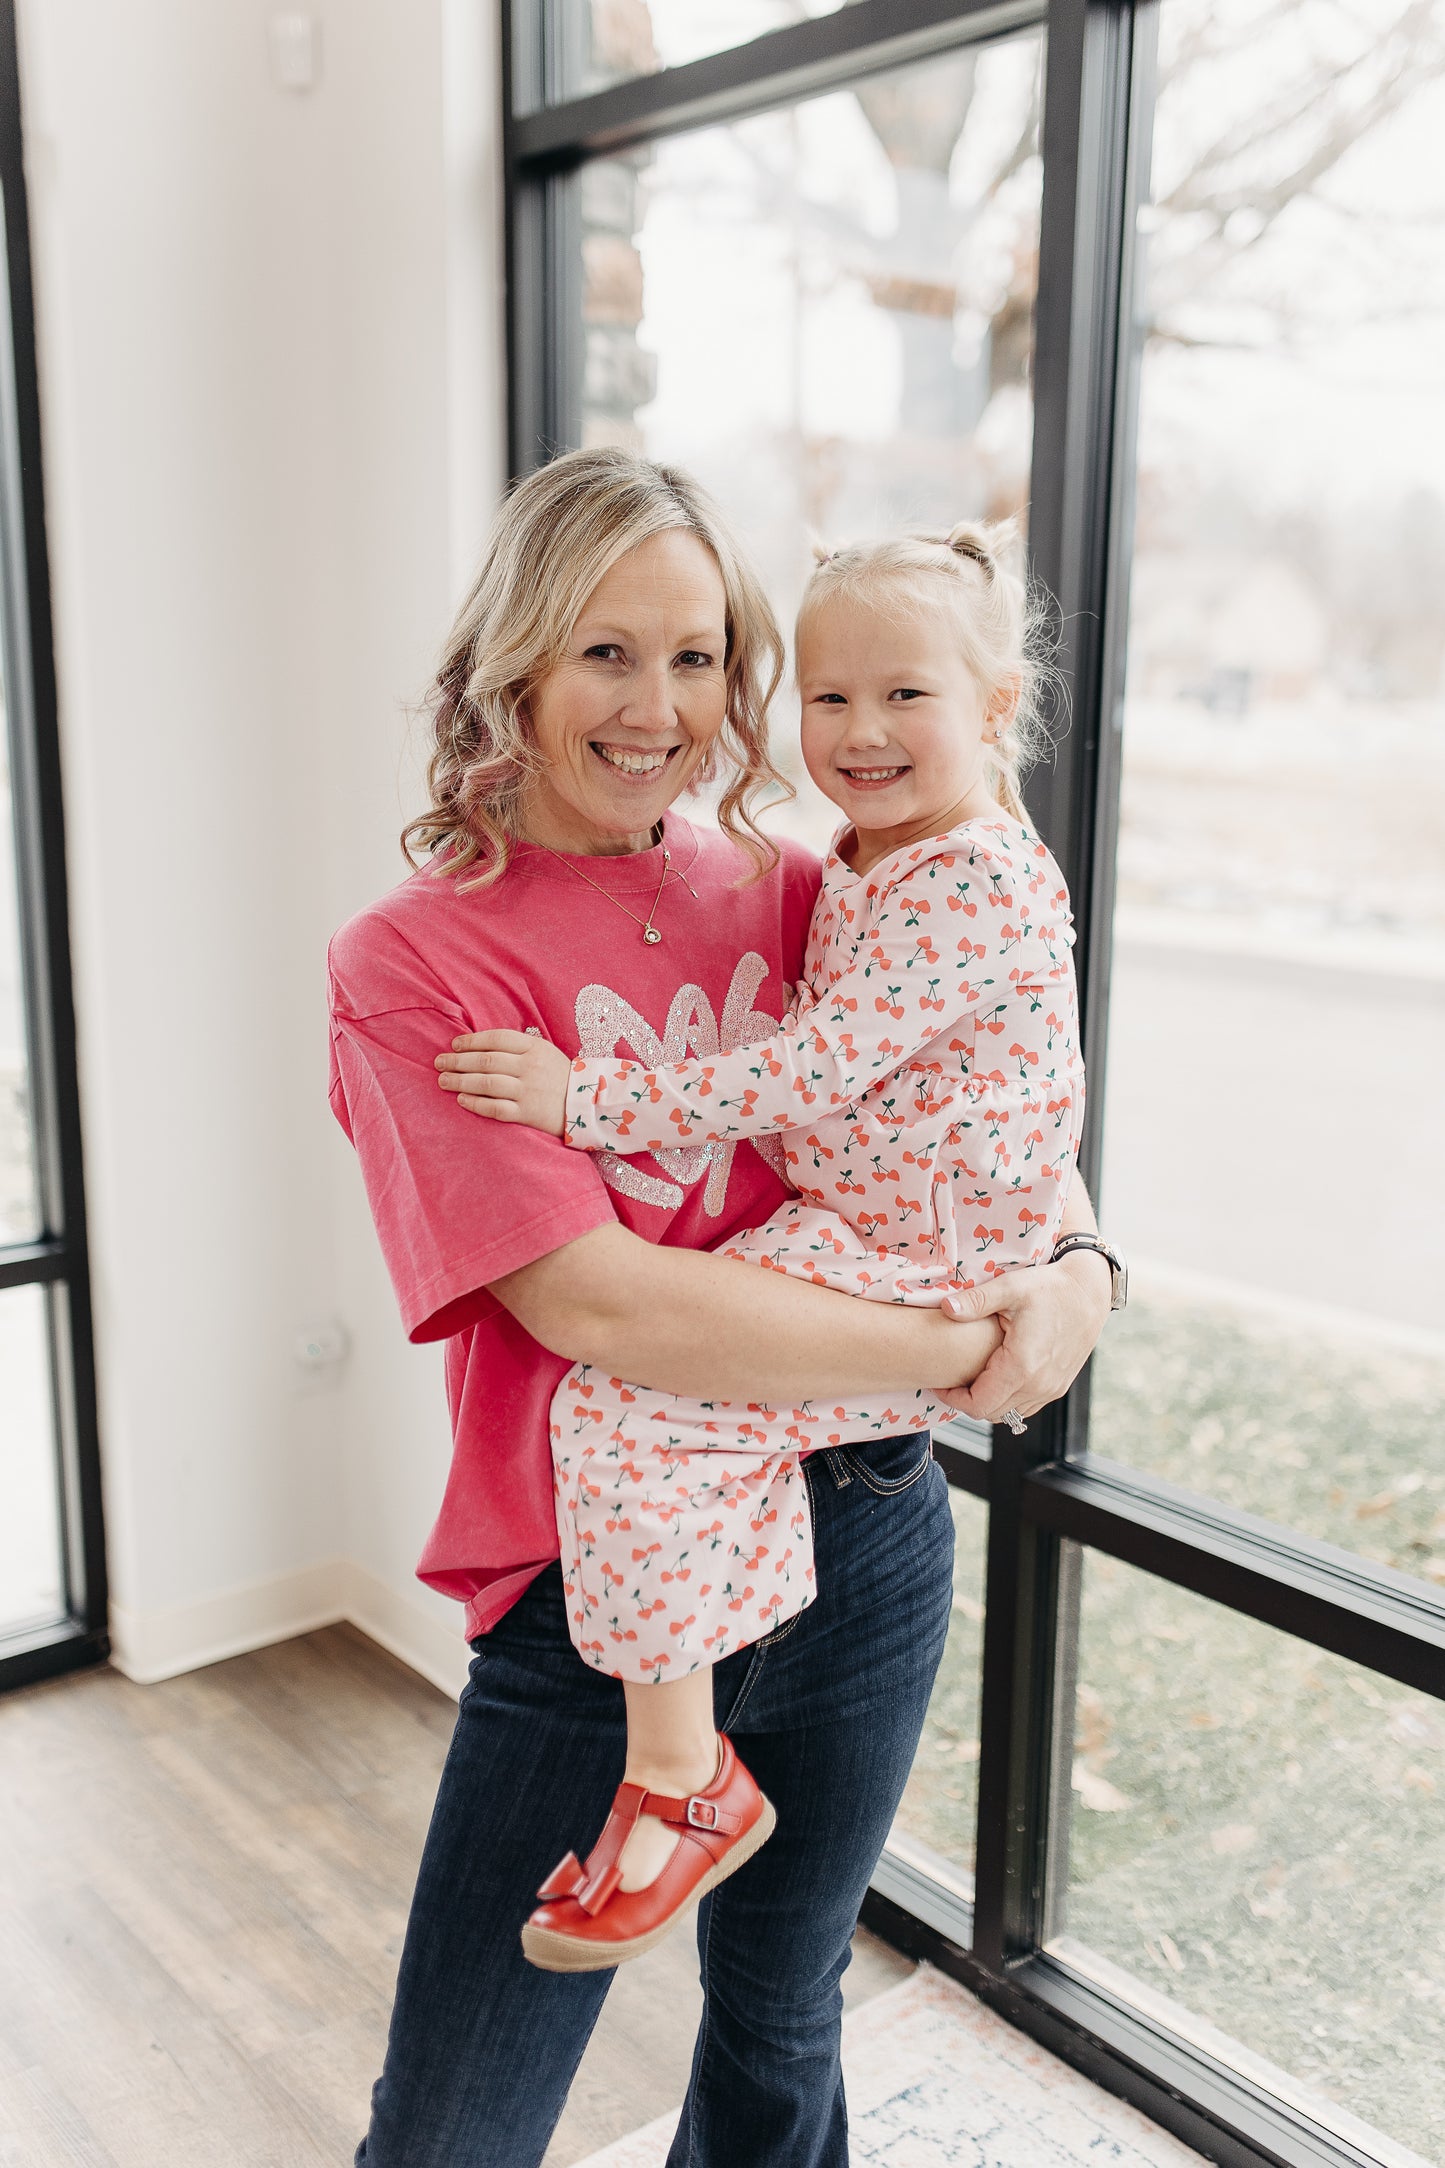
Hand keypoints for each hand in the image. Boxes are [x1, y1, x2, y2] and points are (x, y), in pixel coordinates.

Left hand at [436, 1030, 571, 1135]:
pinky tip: (462, 1100)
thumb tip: (481, 1044)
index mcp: (534, 1047)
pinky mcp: (527, 1113)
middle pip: (486, 1060)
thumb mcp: (544, 1052)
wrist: (588, 1104)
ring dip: (460, 1081)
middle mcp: (529, 1067)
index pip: (496, 1039)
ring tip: (443, 1080)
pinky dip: (475, 1103)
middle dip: (458, 1061)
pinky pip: (495, 1108)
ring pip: (486, 1083)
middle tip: (439, 1063)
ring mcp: (527, 1091)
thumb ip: (518, 1047)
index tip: (454, 1045)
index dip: (471, 1040)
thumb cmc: (561, 1076)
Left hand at [935, 1253, 1110, 1422]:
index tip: (941, 1384)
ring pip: (1009, 1414)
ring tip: (972, 1378)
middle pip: (991, 1414)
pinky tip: (997, 1377)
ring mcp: (1051, 1389)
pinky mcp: (1058, 1387)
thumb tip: (946, 1308)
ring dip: (988, 1402)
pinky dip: (1007, 1399)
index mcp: (1022, 1366)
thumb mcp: (1010, 1287)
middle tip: (952, 1380)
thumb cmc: (1050, 1287)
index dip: (954, 1399)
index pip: (979, 1404)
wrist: (1089, 1292)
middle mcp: (1039, 1385)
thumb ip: (976, 1301)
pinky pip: (1025, 1407)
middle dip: (967, 1401)